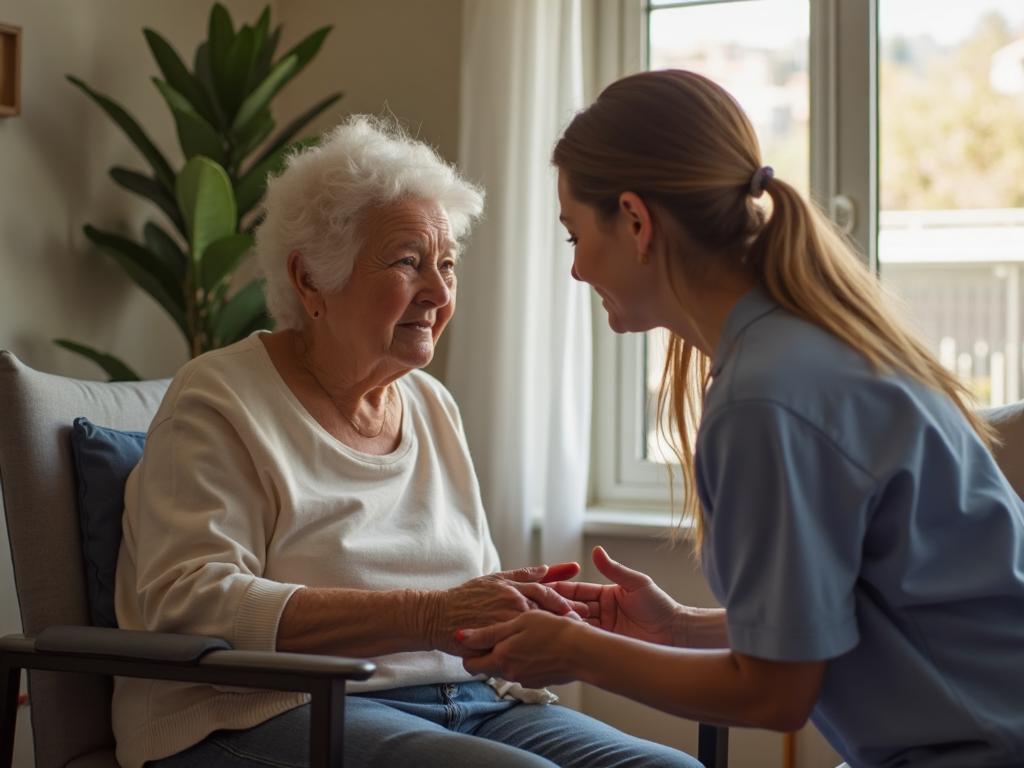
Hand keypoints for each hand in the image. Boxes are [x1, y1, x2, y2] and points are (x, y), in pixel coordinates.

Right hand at [423, 563, 586, 653]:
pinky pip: (520, 648)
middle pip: (548, 612)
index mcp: (514, 589)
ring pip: (537, 631)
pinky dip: (535, 653)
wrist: (439, 616)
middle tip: (586, 625)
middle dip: (568, 618)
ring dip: (556, 636)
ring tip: (573, 644)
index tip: (583, 607)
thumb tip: (546, 569)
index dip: (566, 601)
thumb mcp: (495, 578)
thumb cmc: (467, 596)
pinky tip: (548, 661)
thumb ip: (523, 575)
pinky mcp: (497, 641)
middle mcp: (512, 604)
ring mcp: (506, 624)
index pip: (548, 593)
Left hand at [458, 611, 584, 687]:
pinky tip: (537, 645)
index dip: (469, 651)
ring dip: (509, 654)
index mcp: (501, 659)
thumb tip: (460, 637)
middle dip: (489, 652)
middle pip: (487, 666)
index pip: (471, 664)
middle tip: (500, 633)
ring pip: (506, 667)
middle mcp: (510, 673)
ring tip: (524, 635)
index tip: (474, 638)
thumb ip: (487, 633)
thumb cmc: (553, 630)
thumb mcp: (518, 624)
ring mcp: (525, 679)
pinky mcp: (538, 681)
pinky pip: (523, 669)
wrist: (584, 651)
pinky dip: (525, 659)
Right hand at [548, 546, 682, 644]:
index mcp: (605, 595)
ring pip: (575, 625)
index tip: (544, 587)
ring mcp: (602, 630)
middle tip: (539, 607)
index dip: (560, 589)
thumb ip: (614, 570)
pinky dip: (574, 638)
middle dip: (556, 607)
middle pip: (572, 608)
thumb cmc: (660, 606)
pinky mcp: (606, 646)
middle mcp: (600, 612)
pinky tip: (562, 637)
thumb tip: (596, 550)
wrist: (676, 633)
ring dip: (562, 623)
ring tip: (547, 622)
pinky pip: (586, 641)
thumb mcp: (636, 584)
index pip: (576, 591)